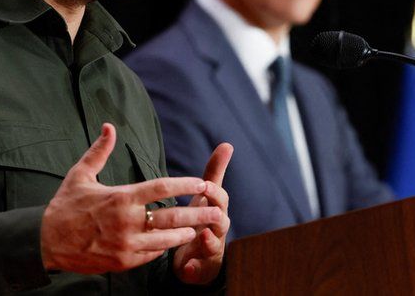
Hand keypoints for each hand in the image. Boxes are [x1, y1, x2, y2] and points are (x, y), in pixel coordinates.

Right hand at [40, 124, 222, 273]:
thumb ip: (99, 151)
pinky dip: (165, 247)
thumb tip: (109, 126)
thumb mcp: (80, 174)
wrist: (46, 242)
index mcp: (120, 198)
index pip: (162, 188)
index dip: (185, 185)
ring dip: (186, 232)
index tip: (203, 183)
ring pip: (166, 239)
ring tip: (202, 227)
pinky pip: (151, 254)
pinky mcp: (123, 262)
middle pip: (172, 216)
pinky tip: (175, 240)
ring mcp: (126, 244)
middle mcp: (127, 222)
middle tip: (218, 211)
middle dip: (198, 213)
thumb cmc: (65, 206)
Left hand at [173, 142, 233, 284]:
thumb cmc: (201, 218)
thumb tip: (227, 144)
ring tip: (202, 237)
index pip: (220, 199)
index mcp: (216, 211)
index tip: (205, 185)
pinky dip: (194, 269)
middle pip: (221, 221)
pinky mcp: (201, 268)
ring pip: (214, 245)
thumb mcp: (206, 196)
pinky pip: (199, 270)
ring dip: (209, 242)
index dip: (214, 192)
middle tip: (209, 210)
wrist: (198, 254)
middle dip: (215, 216)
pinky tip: (187, 268)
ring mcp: (211, 249)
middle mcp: (217, 230)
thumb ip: (215, 171)